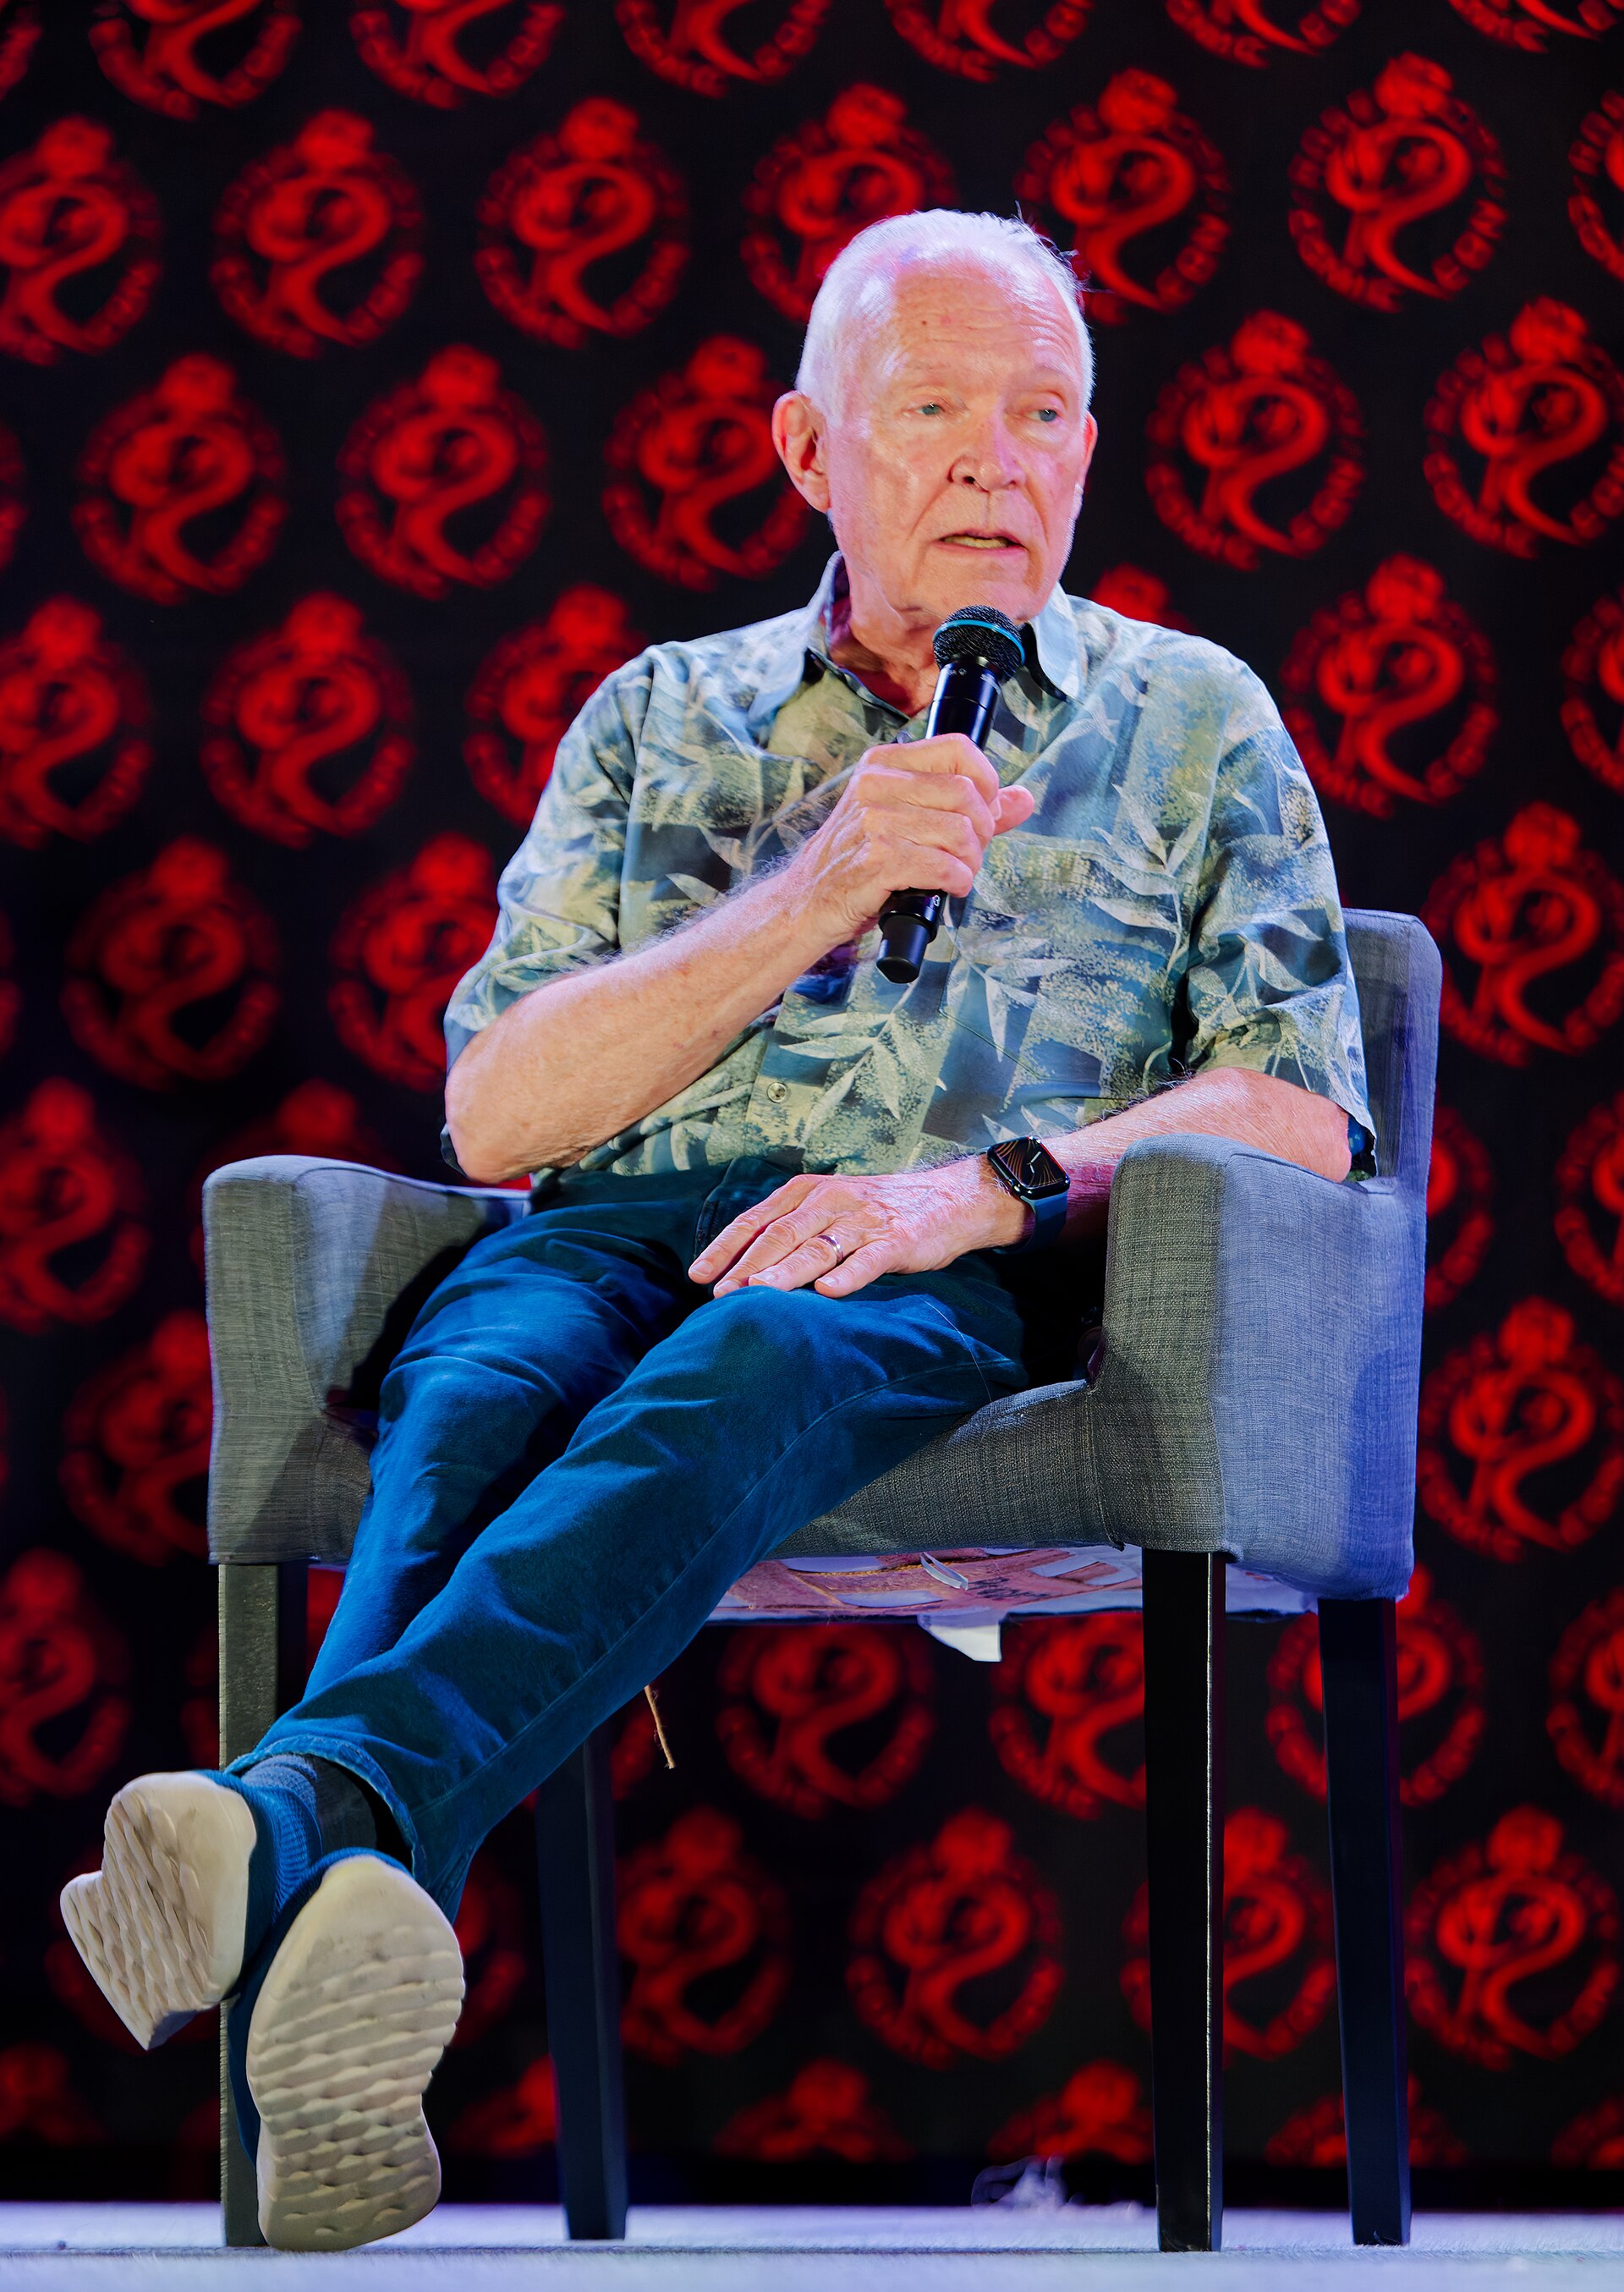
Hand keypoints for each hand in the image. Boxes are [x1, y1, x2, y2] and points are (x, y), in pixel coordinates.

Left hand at [688, 1158, 1032, 1299]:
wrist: (950, 1199)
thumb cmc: (880, 1210)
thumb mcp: (830, 1207)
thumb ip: (793, 1229)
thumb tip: (744, 1267)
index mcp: (808, 1192)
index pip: (756, 1220)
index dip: (725, 1247)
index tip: (699, 1275)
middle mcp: (831, 1200)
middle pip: (780, 1235)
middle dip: (747, 1267)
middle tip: (721, 1295)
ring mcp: (863, 1220)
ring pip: (816, 1247)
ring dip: (784, 1273)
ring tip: (758, 1295)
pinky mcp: (896, 1240)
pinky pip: (868, 1259)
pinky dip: (847, 1275)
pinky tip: (828, 1292)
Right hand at [781, 733, 1034, 947]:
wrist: (807, 901)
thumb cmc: (858, 861)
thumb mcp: (907, 821)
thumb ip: (968, 808)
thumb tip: (1023, 799)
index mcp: (884, 764)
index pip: (958, 749)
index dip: (987, 782)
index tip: (983, 811)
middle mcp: (877, 784)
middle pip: (966, 794)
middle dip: (983, 831)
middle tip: (969, 853)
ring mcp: (874, 821)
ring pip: (960, 832)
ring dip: (970, 863)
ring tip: (956, 873)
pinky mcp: (877, 860)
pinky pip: (944, 867)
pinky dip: (957, 882)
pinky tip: (947, 887)